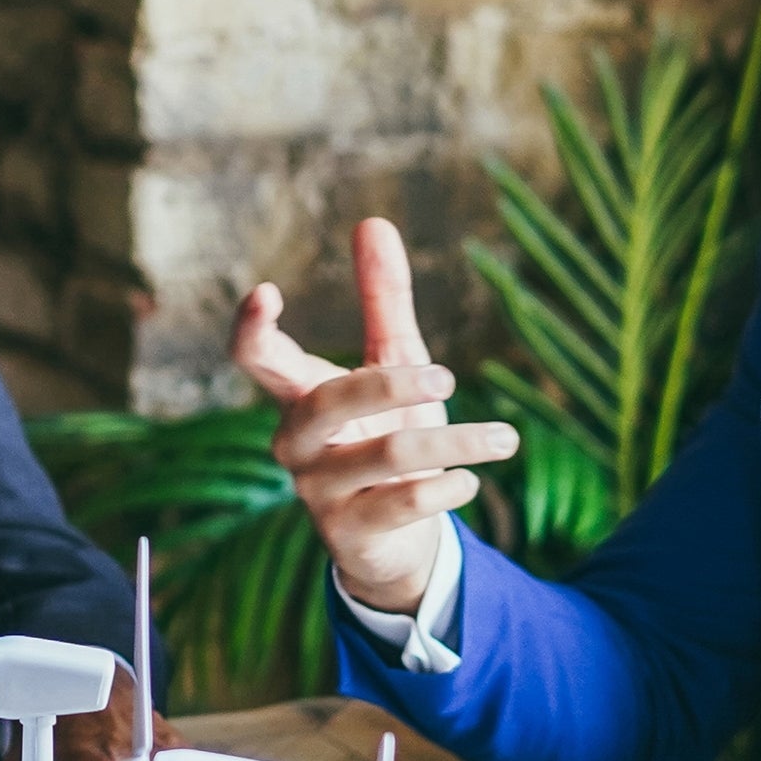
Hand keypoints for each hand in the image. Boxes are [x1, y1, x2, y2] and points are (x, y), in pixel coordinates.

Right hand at [231, 218, 515, 613]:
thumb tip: (372, 221)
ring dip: (456, 443)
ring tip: (506, 438)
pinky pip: (403, 503)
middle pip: (327, 403)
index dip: (253, 327)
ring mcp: (317, 493)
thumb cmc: (386, 434)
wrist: (396, 539)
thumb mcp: (392, 363)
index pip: (257, 358)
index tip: (267, 290)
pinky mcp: (349, 535)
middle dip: (391, 385)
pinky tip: (470, 480)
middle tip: (448, 379)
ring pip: (386, 455)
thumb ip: (380, 300)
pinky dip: (448, 486)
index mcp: (298, 395)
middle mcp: (296, 443)